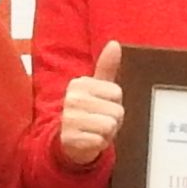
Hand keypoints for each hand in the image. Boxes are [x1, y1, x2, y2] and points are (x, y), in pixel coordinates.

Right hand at [51, 41, 125, 169]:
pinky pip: (100, 140)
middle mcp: (72, 99)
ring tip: (95, 131)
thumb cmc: (89, 112)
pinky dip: (99, 144)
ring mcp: (69, 119)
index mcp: (79, 84)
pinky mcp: (70, 138)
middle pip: (116, 111)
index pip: (117, 93)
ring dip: (107, 133)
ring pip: (110, 125)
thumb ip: (106, 67)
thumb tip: (114, 43)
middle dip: (113, 121)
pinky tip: (90, 141)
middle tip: (98, 122)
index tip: (101, 107)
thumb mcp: (98, 88)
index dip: (115, 104)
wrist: (70, 142)